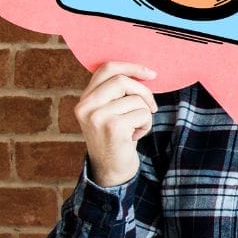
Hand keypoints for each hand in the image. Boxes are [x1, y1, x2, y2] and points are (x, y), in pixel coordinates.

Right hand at [75, 61, 157, 187]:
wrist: (111, 170)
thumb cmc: (117, 138)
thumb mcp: (110, 112)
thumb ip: (116, 94)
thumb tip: (144, 73)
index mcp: (85, 99)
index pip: (106, 69)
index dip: (131, 67)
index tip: (151, 74)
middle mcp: (85, 106)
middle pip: (122, 80)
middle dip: (144, 92)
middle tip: (152, 108)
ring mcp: (97, 117)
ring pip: (136, 100)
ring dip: (145, 115)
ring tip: (135, 128)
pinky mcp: (112, 127)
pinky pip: (142, 114)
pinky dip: (146, 125)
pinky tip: (135, 136)